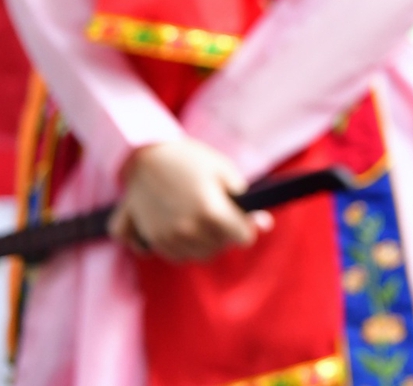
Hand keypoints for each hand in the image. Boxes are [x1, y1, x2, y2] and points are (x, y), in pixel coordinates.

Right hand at [109, 138, 262, 261]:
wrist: (145, 156)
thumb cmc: (191, 161)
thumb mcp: (224, 172)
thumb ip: (245, 201)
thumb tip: (266, 225)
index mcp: (210, 211)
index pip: (243, 238)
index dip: (246, 226)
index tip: (242, 216)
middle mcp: (187, 229)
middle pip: (221, 247)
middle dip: (225, 233)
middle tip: (218, 211)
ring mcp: (166, 237)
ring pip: (200, 254)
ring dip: (206, 241)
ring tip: (200, 216)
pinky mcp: (151, 240)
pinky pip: (177, 256)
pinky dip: (185, 246)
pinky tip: (183, 225)